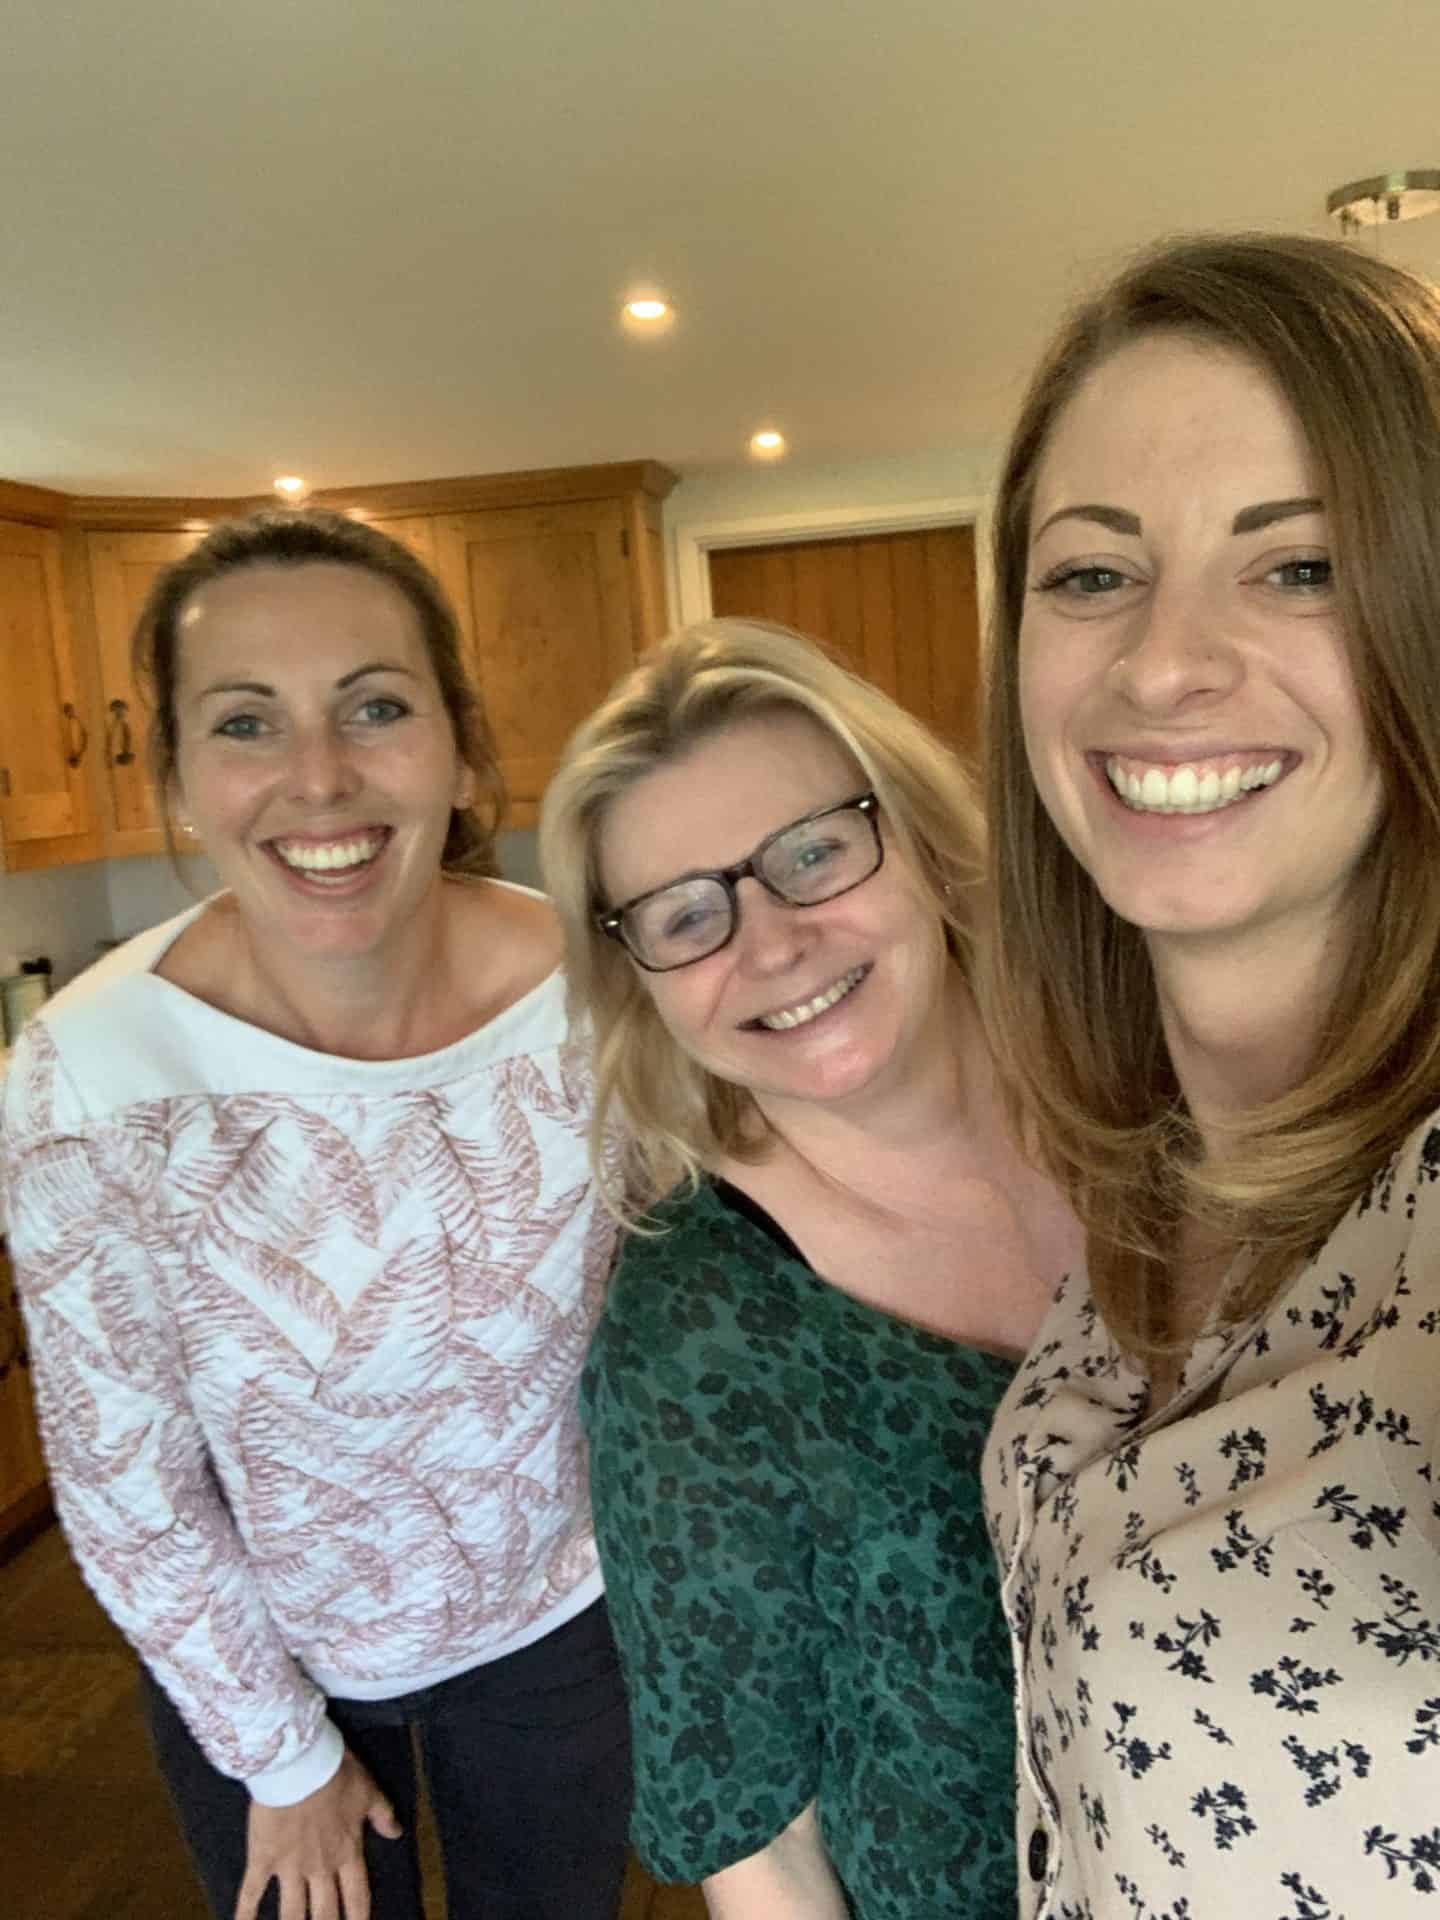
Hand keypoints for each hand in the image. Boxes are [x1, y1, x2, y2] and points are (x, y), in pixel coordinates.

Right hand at [236, 1749, 401, 1919]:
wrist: (300, 1764)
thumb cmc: (336, 1774)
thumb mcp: (369, 1791)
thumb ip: (383, 1815)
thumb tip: (397, 1834)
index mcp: (347, 1852)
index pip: (358, 1897)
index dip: (359, 1918)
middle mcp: (320, 1867)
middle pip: (325, 1912)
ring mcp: (290, 1867)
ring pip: (293, 1912)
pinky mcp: (263, 1858)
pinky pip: (252, 1892)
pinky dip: (245, 1913)